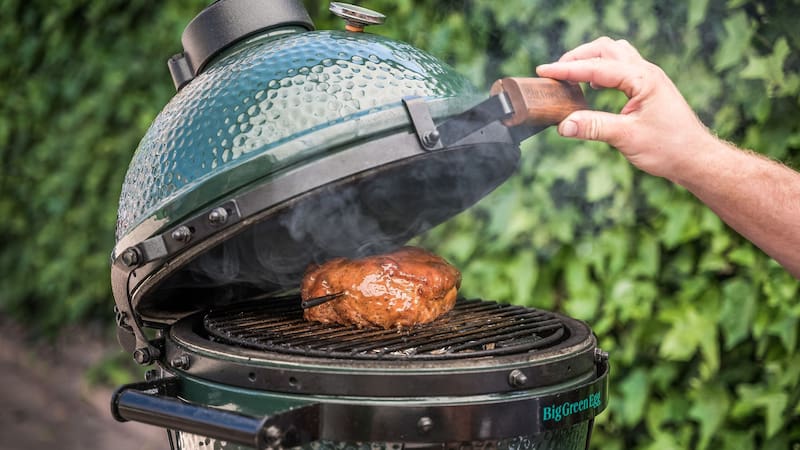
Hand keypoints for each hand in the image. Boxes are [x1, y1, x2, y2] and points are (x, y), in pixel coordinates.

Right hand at [536, 37, 715, 180]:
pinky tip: (593, 86)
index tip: (543, 71)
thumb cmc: (669, 148)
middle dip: (577, 57)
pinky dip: (602, 70)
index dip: (567, 69)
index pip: (597, 67)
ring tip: (571, 76)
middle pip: (605, 49)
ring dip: (591, 59)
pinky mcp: (649, 88)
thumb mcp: (626, 138)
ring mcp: (649, 78)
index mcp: (643, 79)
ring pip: (615, 54)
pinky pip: (622, 67)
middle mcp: (647, 72)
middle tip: (555, 72)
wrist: (696, 159)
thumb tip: (562, 124)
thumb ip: (593, 127)